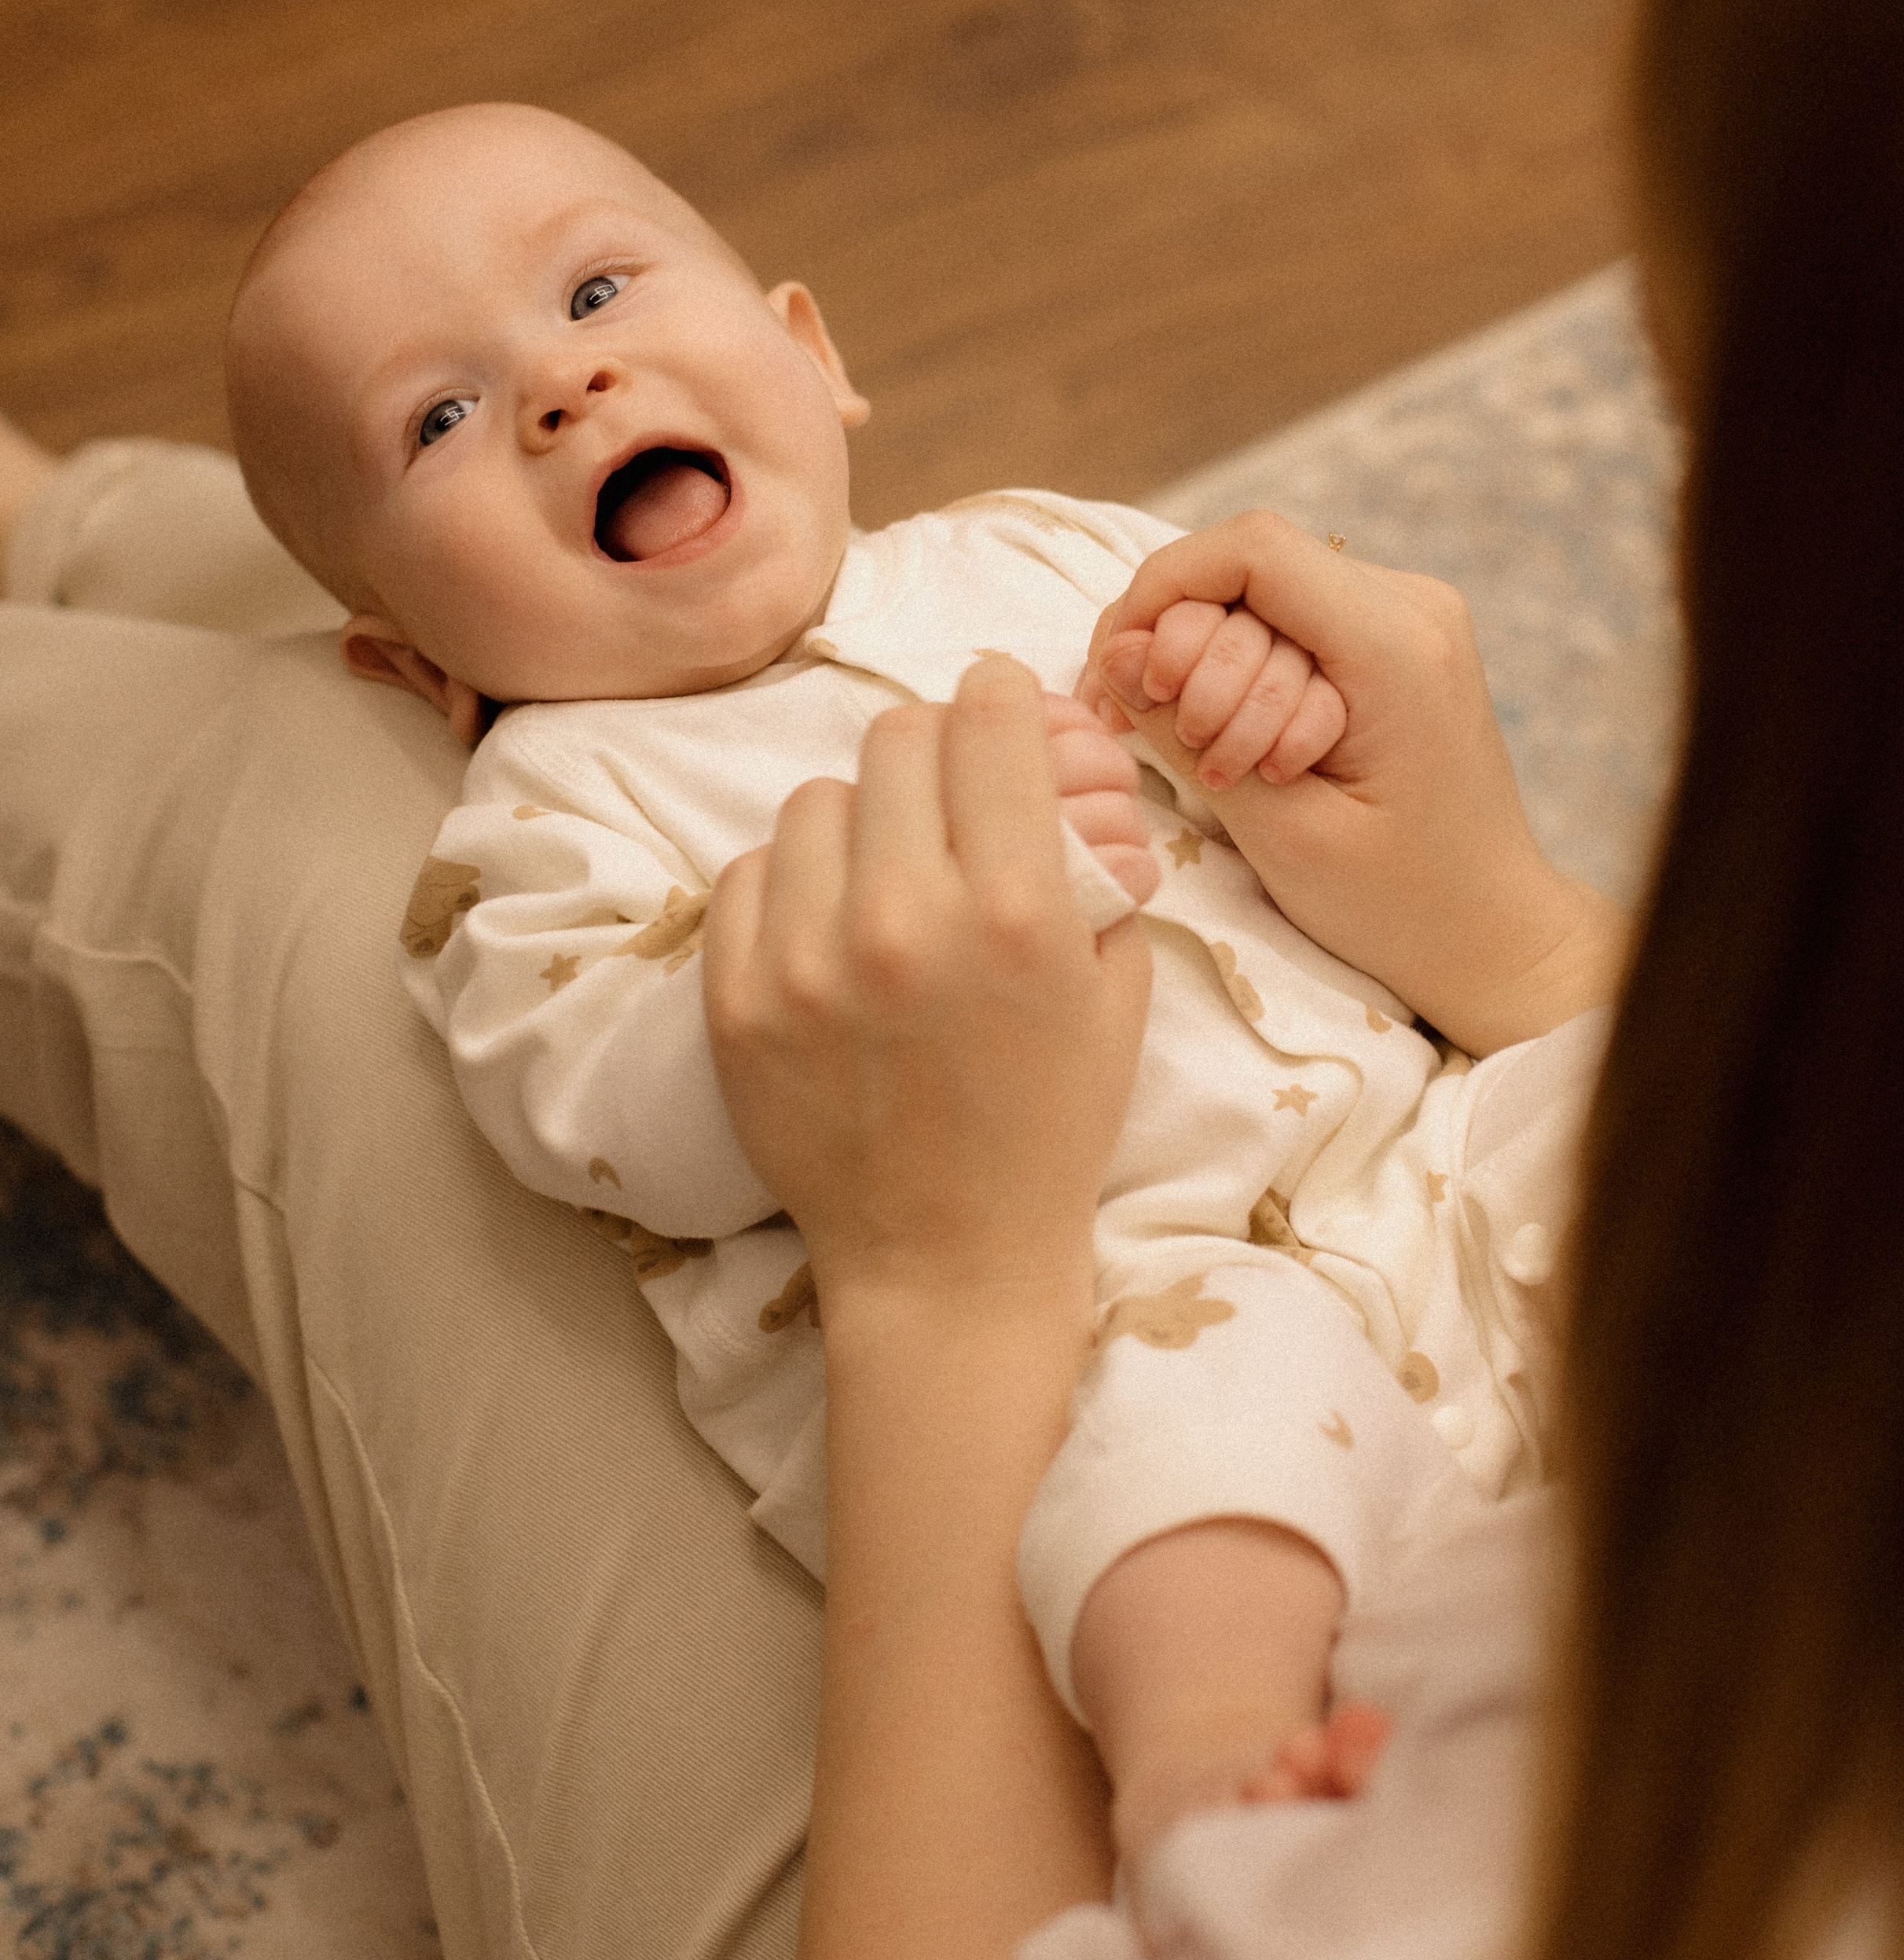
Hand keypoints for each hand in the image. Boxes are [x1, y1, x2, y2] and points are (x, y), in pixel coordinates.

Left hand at [704, 655, 1153, 1315]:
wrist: (947, 1259)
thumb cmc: (1049, 1124)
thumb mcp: (1114, 987)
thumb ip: (1095, 859)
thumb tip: (1065, 763)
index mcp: (1013, 908)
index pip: (987, 716)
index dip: (1002, 700)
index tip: (1000, 716)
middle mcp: (902, 917)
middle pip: (899, 737)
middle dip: (938, 753)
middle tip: (950, 797)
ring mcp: (804, 958)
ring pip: (819, 797)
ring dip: (863, 821)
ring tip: (888, 876)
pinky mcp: (734, 998)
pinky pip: (750, 871)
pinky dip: (794, 884)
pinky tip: (830, 930)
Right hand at [1079, 514, 1625, 1055]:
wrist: (1490, 934)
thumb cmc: (1400, 904)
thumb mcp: (1282, 832)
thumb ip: (1187, 734)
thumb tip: (1113, 653)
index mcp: (1400, 646)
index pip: (1254, 550)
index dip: (1162, 590)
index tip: (1118, 672)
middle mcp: (1410, 606)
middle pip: (1245, 576)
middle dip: (1188, 659)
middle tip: (1189, 756)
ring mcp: (1403, 617)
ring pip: (1254, 600)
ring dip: (1214, 681)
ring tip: (1227, 771)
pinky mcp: (1385, 640)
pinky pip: (1282, 626)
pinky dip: (1240, 682)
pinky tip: (1238, 752)